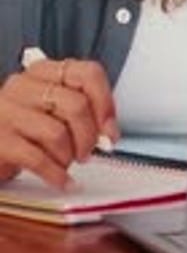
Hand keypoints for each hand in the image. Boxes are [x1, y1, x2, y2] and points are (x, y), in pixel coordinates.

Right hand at [0, 56, 119, 188]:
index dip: (105, 103)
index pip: (87, 73)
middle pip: (76, 105)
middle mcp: (24, 85)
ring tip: (66, 163)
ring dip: (69, 156)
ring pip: (58, 133)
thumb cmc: (21, 128)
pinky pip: (37, 159)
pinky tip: (61, 180)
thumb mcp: (49, 110)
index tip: (110, 129)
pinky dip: (56, 174)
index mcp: (43, 71)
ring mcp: (7, 111)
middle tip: (87, 152)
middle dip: (89, 137)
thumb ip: (80, 113)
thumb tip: (108, 132)